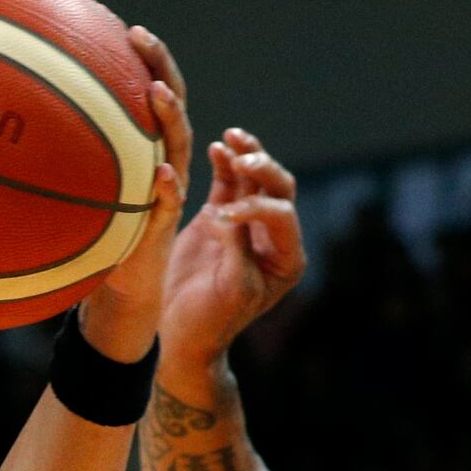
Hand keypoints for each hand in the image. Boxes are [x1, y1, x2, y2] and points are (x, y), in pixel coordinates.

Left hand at [74, 27, 193, 363]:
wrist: (120, 289)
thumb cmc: (91, 239)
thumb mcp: (68, 197)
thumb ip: (51, 166)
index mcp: (140, 148)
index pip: (145, 91)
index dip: (139, 57)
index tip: (120, 24)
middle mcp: (160, 161)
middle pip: (169, 103)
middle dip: (159, 66)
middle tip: (139, 35)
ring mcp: (169, 192)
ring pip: (177, 146)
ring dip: (169, 117)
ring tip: (155, 92)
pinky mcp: (164, 228)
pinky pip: (170, 205)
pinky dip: (169, 188)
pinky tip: (162, 173)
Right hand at [159, 127, 307, 370]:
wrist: (184, 333)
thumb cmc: (212, 320)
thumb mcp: (232, 289)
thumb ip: (237, 248)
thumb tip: (229, 212)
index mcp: (287, 257)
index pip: (283, 216)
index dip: (257, 208)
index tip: (225, 217)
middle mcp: (272, 236)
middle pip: (278, 188)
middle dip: (263, 169)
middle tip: (244, 159)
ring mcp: (246, 224)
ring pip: (255, 179)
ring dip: (246, 155)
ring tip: (232, 136)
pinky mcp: (220, 218)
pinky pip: (227, 184)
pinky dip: (224, 164)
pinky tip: (216, 146)